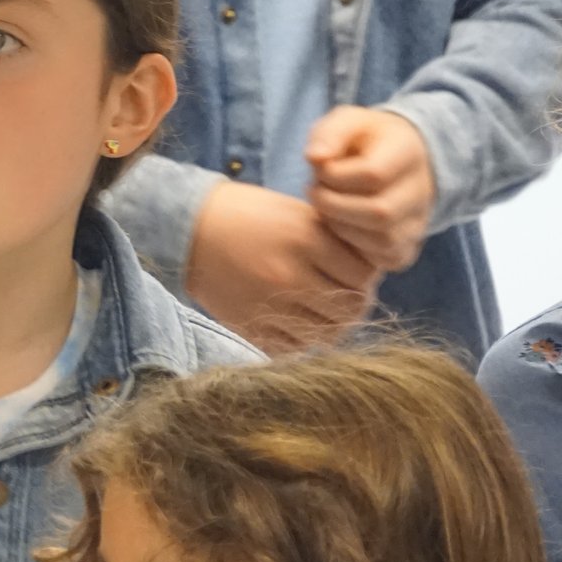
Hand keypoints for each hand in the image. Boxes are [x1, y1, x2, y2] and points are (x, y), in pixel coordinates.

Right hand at [184, 181, 381, 353]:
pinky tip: (297, 320)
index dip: (367, 277)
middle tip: (346, 295)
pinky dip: (303, 338)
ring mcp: (269, 305)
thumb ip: (336, 242)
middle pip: (349, 309)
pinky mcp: (250, 325)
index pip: (363, 275)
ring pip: (326, 334)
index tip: (358, 273)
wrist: (190, 230)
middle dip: (355, 304)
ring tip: (324, 310)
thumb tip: (371, 273)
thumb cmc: (250, 215)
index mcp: (305, 241)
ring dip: (331, 324)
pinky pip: (294, 347)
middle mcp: (289, 276)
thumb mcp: (298, 214)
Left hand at [304, 105, 434, 272]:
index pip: (374, 174)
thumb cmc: (364, 140)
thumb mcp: (347, 123)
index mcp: (409, 153)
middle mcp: (423, 191)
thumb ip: (329, 134)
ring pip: (382, 240)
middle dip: (334, 206)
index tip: (319, 170)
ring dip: (341, 229)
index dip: (336, 176)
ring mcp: (419, 223)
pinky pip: (385, 260)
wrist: (398, 160)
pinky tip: (342, 228)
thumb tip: (315, 158)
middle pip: (379, 212)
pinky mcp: (408, 247)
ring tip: (326, 210)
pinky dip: (356, 250)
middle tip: (315, 193)